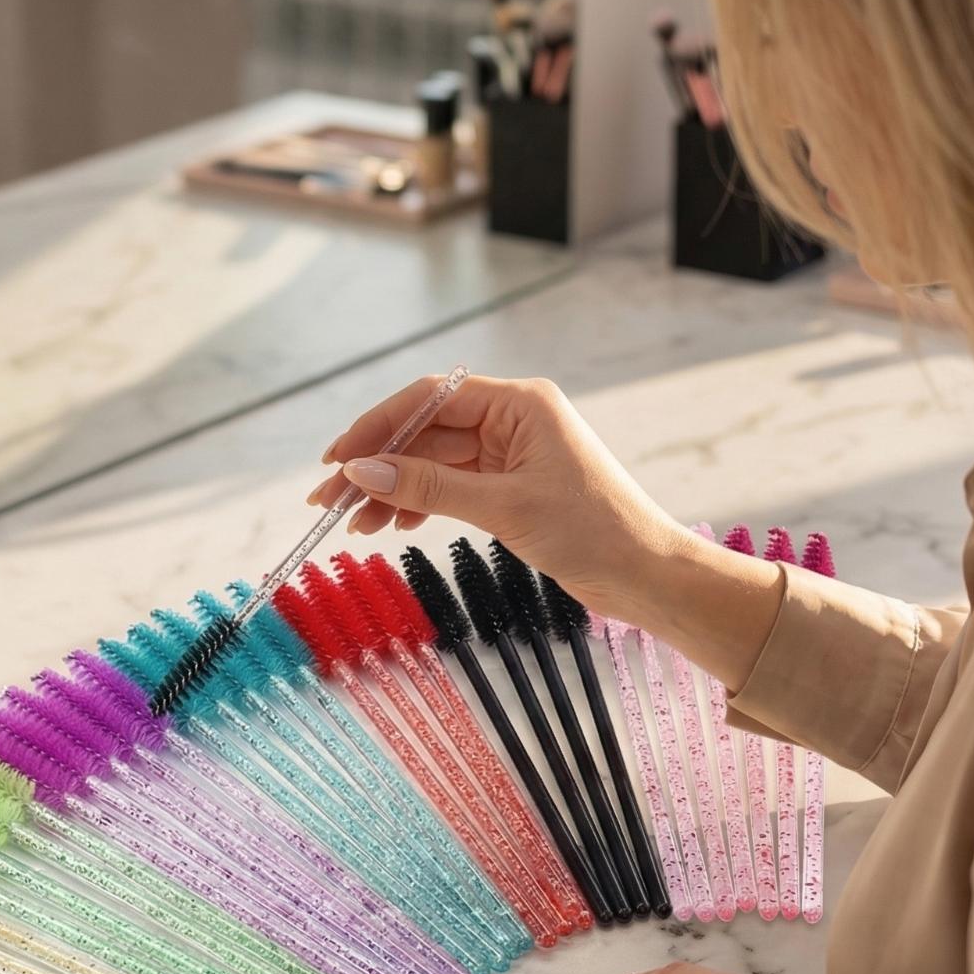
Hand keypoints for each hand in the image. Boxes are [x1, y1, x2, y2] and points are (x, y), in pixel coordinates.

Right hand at [310, 372, 692, 621]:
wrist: (644, 574)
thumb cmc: (591, 530)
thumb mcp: (504, 506)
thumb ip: (430, 486)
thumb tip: (362, 470)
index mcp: (519, 402)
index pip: (428, 399)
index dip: (376, 427)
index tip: (336, 461)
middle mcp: (512, 418)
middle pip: (425, 432)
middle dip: (377, 466)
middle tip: (329, 501)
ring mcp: (511, 452)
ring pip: (434, 462)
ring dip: (394, 490)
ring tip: (356, 525)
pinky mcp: (511, 485)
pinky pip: (452, 486)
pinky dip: (421, 504)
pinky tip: (395, 526)